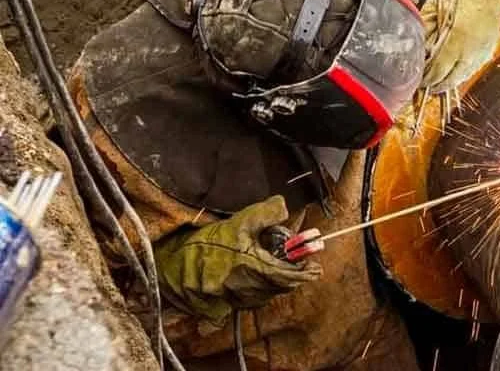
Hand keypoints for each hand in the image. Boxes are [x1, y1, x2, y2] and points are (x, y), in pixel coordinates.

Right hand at [154, 196, 320, 320]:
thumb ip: (265, 213)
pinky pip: (245, 304)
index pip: (286, 276)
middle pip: (277, 288)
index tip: (314, 268)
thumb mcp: (237, 221)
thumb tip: (284, 208)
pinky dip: (254, 294)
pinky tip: (251, 282)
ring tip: (271, 270)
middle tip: (296, 266)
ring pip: (263, 297)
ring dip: (272, 286)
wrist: (167, 260)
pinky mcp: (218, 310)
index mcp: (247, 266)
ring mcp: (229, 301)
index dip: (303, 273)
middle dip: (289, 277)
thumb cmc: (203, 242)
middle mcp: (240, 288)